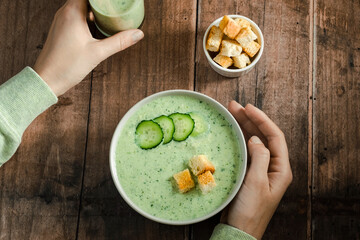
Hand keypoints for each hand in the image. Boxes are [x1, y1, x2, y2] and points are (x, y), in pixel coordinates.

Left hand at [33, 0, 143, 95]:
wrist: (47, 80)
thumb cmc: (67, 66)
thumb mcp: (98, 53)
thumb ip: (119, 42)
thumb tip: (137, 34)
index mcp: (72, 13)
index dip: (104, 0)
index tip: (115, 2)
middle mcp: (64, 13)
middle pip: (86, 0)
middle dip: (102, 4)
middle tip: (116, 8)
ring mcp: (61, 21)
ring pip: (80, 7)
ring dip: (94, 10)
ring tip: (110, 16)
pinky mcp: (61, 29)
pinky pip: (75, 16)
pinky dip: (87, 17)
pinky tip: (97, 26)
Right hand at [222, 101, 292, 238]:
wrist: (239, 230)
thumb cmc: (250, 210)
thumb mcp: (256, 182)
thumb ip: (259, 157)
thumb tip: (255, 138)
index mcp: (280, 169)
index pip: (274, 137)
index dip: (262, 120)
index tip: (248, 108)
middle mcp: (272, 167)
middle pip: (263, 137)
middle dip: (250, 120)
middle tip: (235, 106)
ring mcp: (260, 170)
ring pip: (254, 142)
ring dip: (244, 127)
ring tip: (231, 113)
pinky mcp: (249, 174)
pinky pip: (246, 151)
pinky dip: (239, 139)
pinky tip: (232, 132)